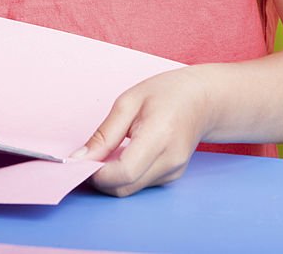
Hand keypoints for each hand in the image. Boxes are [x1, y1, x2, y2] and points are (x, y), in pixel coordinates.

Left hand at [72, 66, 212, 196]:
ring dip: (112, 178)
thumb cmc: (167, 93)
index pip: (123, 172)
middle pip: (124, 187)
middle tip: (90, 157)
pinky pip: (140, 184)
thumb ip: (104, 133)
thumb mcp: (129, 101)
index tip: (81, 161)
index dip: (97, 173)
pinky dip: (126, 176)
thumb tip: (79, 159)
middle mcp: (170, 159)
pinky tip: (126, 155)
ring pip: (130, 189)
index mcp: (160, 135)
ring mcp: (174, 171)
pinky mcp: (173, 177)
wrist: (204, 100)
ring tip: (109, 152)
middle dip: (100, 178)